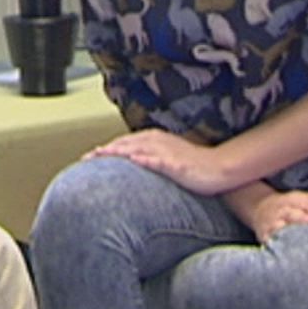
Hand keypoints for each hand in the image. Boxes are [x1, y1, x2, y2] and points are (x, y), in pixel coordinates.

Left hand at [86, 129, 231, 195]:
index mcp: (155, 140)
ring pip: (136, 149)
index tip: (89, 157)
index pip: (125, 143)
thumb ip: (151, 159)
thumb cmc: (196, 166)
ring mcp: (167, 152)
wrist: (223, 168)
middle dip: (104, 151)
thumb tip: (134, 166)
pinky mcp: (177, 164)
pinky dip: (143, 160)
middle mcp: (158, 142)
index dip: (106, 149)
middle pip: (125, 144)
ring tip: (99, 157)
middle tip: (84, 160)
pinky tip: (132, 162)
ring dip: (117, 152)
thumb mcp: (169, 159)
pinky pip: (157, 160)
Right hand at [224, 187, 307, 243]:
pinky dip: (277, 233)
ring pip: (286, 215)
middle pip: (301, 205)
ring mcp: (275, 217)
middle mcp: (286, 206)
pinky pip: (271, 232)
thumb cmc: (292, 208)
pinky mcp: (265, 231)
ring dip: (298, 217)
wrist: (259, 209)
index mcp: (297, 199)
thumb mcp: (307, 201)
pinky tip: (284, 236)